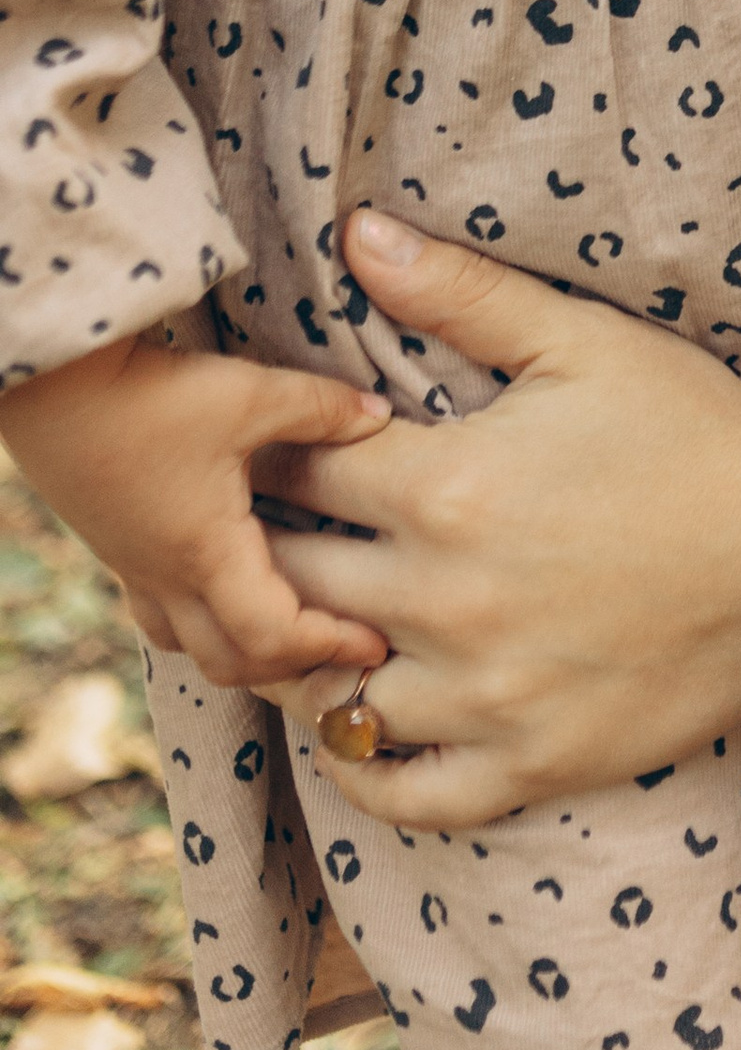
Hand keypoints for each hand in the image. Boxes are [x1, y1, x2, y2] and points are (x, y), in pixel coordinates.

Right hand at [0, 332, 393, 689]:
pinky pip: (163, 615)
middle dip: (293, 666)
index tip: (375, 644)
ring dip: (245, 651)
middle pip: (232, 662)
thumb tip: (381, 416)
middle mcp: (167, 576)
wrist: (51, 384)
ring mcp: (136, 567)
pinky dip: (204, 623)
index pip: (273, 637)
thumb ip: (322, 409)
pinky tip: (231, 589)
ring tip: (295, 630)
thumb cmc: (149, 394)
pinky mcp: (119, 548)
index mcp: (206, 554)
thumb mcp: (250, 394)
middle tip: (346, 647)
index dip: (329, 646)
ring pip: (191, 646)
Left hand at [261, 212, 740, 828]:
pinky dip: (362, 768)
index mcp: (447, 488)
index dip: (281, 452)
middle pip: (292, 583)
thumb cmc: (698, 435)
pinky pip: (401, 791)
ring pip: (328, 695)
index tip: (285, 449)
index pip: (301, 470)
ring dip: (308, 659)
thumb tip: (357, 232)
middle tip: (275, 538)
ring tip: (314, 625)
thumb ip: (463, 293)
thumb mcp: (586, 342)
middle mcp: (443, 600)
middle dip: (271, 553)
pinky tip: (361, 726)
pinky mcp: (524, 763)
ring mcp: (482, 694)